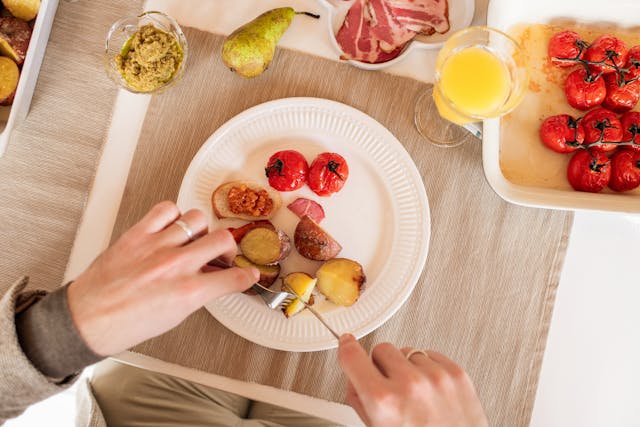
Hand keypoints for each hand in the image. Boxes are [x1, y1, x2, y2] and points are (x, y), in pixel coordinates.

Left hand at [67, 201, 258, 355]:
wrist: (88, 320)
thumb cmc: (126, 324)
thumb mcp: (174, 316)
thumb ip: (198, 293)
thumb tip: (214, 279)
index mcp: (187, 292)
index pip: (233, 278)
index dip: (246, 276)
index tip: (248, 274)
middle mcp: (175, 266)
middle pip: (222, 239)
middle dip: (228, 248)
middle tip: (221, 254)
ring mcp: (156, 246)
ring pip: (197, 219)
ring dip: (200, 230)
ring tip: (193, 239)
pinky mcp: (137, 234)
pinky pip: (166, 209)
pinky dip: (173, 215)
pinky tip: (171, 227)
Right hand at [338, 335, 487, 426]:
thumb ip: (360, 401)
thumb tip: (355, 378)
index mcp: (384, 402)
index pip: (353, 357)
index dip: (346, 348)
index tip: (346, 343)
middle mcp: (410, 385)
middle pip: (382, 349)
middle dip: (381, 365)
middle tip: (388, 386)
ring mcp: (436, 378)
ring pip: (407, 351)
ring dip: (406, 368)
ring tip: (414, 394)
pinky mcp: (457, 375)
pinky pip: (431, 355)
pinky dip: (427, 369)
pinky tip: (429, 390)